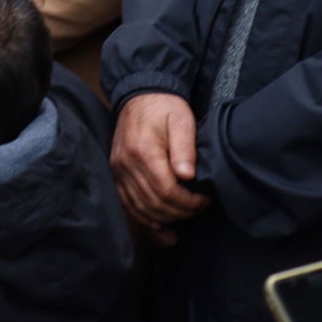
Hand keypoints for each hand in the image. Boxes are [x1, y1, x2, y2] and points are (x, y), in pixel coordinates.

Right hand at [111, 93, 210, 229]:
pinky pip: (127, 203)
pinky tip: (160, 228)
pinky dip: (144, 219)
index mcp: (144, 151)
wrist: (140, 93)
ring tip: (184, 216)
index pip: (167, 191)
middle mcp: (126, 164)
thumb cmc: (164, 107)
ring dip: (164, 218)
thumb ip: (185, 148)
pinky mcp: (116, 173)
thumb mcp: (181, 120)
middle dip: (180, 212)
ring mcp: (118, 169)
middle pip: (154, 203)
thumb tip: (187, 176)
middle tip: (199, 207)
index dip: (189, 202)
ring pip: (140, 208)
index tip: (204, 199)